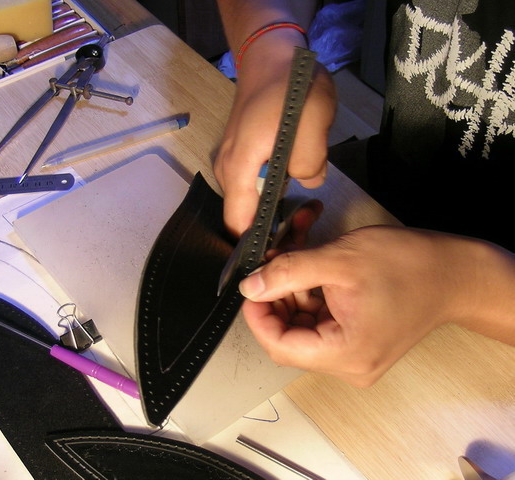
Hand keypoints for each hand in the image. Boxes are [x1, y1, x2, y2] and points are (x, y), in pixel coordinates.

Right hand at [214, 49, 335, 235]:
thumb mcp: (314, 127)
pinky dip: (268, 193)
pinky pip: (251, 186)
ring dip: (270, 210)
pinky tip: (290, 186)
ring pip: (248, 202)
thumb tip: (308, 183)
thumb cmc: (290, 89)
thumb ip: (311, 166)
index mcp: (240, 169)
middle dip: (269, 229)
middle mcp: (226, 171)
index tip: (282, 254)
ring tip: (299, 211)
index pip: (238, 224)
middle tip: (300, 229)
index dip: (257, 245)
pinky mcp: (239, 156)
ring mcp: (229, 162)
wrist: (270, 56)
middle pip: (242, 216)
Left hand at [239, 225, 509, 385]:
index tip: (252, 287)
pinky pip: (319, 320)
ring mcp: (353, 353)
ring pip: (302, 325)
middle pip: (289, 336)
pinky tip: (311, 267)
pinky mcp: (357, 339)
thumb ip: (289, 273)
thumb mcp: (340, 261)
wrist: (453, 272)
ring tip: (295, 256)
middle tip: (273, 263)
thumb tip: (251, 287)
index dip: (258, 316)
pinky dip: (309, 293)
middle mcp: (348, 363)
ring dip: (292, 290)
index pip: (280, 347)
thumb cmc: (410, 266)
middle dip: (276, 297)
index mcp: (346, 353)